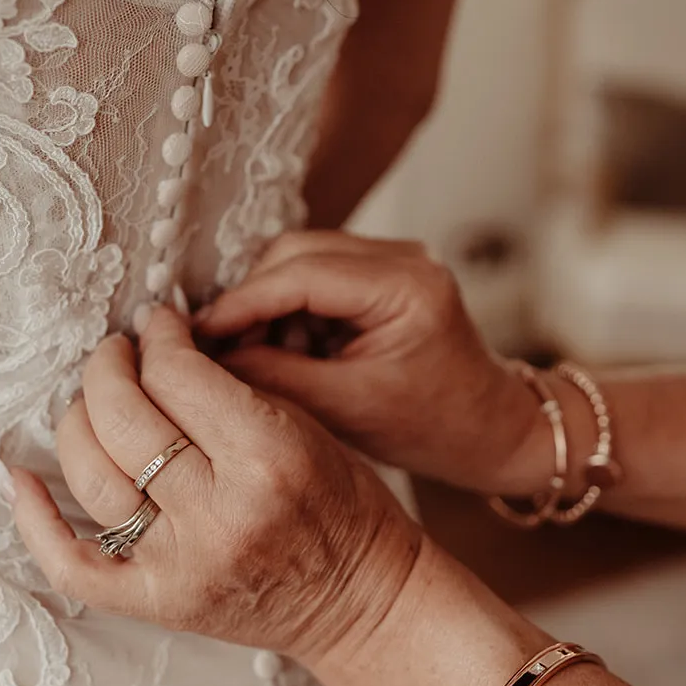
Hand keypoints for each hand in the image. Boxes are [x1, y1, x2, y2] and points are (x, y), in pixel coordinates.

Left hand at [4, 307, 421, 671]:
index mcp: (268, 456)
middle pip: (125, 418)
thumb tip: (155, 345)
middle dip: (110, 367)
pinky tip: (18, 478)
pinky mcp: (160, 603)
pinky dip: (34, 522)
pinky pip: (74, 566)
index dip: (160, 337)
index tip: (159, 325)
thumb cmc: (344, 508)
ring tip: (90, 401)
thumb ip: (229, 387)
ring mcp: (183, 564)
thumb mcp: (305, 426)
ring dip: (77, 422)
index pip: (178, 374)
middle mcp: (220, 512)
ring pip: (93, 476)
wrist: (363, 602)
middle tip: (116, 352)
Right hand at [194, 231, 543, 494]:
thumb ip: (275, 377)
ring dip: (269, 309)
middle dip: (251, 302)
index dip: (240, 302)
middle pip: (294, 255)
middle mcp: (404, 257)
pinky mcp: (382, 275)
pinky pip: (317, 279)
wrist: (490, 430)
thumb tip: (205, 357)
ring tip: (258, 362)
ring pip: (299, 263)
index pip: (301, 273)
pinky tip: (285, 354)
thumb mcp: (348, 410)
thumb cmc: (435, 428)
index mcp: (408, 285)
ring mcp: (394, 260)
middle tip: (216, 351)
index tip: (195, 334)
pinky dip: (290, 313)